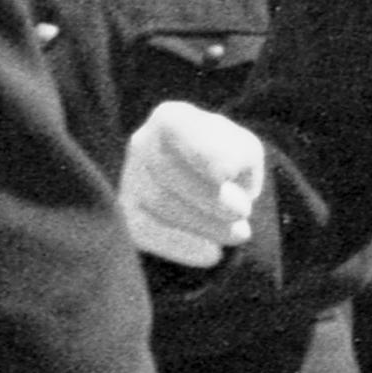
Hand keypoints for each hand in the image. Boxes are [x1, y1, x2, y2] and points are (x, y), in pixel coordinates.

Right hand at [117, 98, 270, 270]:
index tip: (227, 176)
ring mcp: (129, 179)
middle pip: (168, 172)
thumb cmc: (230, 163)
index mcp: (171, 118)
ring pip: (159, 203)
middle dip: (210, 198)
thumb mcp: (244, 152)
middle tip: (243, 215)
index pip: (177, 129)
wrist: (210, 190)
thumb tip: (220, 174)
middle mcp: (142, 143)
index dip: (200, 153)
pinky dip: (181, 245)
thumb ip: (237, 155)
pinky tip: (212, 254)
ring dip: (205, 224)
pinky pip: (146, 232)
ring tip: (238, 233)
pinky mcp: (126, 215)